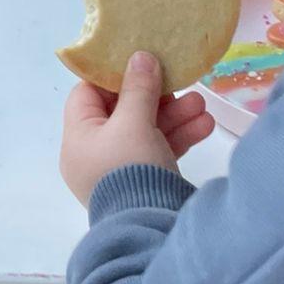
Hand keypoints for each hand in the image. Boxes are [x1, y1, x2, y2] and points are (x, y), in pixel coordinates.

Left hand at [59, 51, 215, 208]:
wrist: (151, 227)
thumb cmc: (130, 168)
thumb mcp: (133, 123)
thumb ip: (138, 88)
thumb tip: (139, 56)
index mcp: (79, 137)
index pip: (89, 94)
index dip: (114, 75)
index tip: (141, 61)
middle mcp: (95, 152)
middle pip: (123, 112)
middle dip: (156, 97)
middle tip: (181, 84)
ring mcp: (121, 168)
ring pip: (146, 131)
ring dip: (174, 116)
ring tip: (201, 105)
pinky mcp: (145, 180)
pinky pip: (159, 151)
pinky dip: (179, 137)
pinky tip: (205, 126)